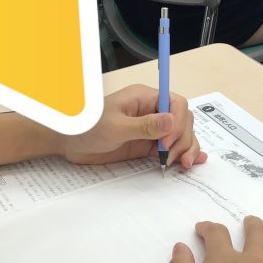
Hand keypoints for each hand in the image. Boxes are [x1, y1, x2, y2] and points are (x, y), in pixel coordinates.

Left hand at [62, 85, 207, 168]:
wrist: (69, 143)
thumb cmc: (87, 128)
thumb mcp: (115, 127)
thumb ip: (144, 126)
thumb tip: (171, 121)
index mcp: (144, 98)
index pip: (176, 103)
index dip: (178, 122)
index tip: (167, 142)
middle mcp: (151, 111)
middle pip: (182, 120)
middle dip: (184, 139)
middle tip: (173, 158)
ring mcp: (151, 129)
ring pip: (180, 135)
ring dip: (187, 148)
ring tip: (185, 164)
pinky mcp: (146, 145)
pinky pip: (169, 148)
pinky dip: (181, 153)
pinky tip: (193, 161)